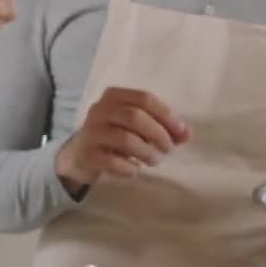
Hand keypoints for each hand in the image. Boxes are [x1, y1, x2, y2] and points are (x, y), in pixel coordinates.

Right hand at [56, 87, 188, 192]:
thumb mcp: (137, 128)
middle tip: (168, 149)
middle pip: (134, 116)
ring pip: (125, 139)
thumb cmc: (114, 137)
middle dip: (158, 134)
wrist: (79, 156)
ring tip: (154, 161)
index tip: (180, 132)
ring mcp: (91, 133)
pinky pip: (113, 162)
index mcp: (114, 96)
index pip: (144, 98)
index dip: (166, 115)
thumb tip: (187, 134)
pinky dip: (130, 168)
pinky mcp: (87, 155)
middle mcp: (100, 110)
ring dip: (147, 153)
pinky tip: (134, 170)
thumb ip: (163, 128)